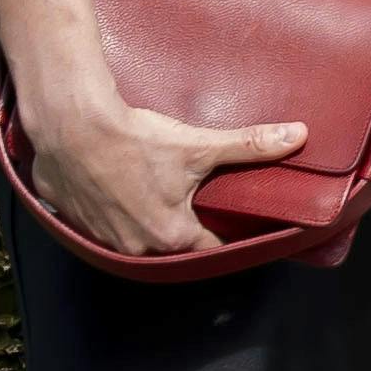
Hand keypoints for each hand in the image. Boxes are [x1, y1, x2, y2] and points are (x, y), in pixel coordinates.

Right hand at [21, 80, 306, 258]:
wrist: (71, 123)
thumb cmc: (136, 139)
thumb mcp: (199, 145)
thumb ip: (251, 146)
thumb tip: (298, 136)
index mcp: (171, 237)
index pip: (211, 247)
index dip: (224, 232)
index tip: (232, 221)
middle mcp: (135, 247)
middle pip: (171, 244)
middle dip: (184, 226)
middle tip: (193, 203)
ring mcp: (100, 237)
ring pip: (133, 236)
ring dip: (145, 221)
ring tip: (154, 194)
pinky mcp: (72, 220)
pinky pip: (99, 223)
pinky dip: (111, 211)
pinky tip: (118, 190)